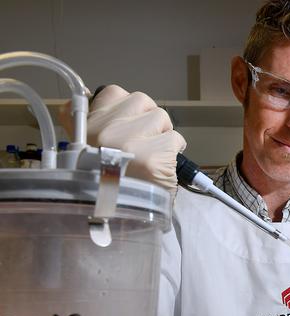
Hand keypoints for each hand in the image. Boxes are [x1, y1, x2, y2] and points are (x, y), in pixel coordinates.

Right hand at [59, 85, 185, 193]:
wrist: (117, 219)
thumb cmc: (107, 185)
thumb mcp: (86, 152)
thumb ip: (90, 124)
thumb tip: (92, 98)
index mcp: (84, 127)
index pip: (112, 92)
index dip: (128, 107)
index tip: (129, 122)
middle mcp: (104, 131)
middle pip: (142, 101)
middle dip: (150, 120)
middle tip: (144, 144)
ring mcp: (130, 143)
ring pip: (162, 118)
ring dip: (164, 135)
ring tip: (153, 157)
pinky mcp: (153, 158)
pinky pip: (175, 140)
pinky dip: (174, 152)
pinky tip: (162, 167)